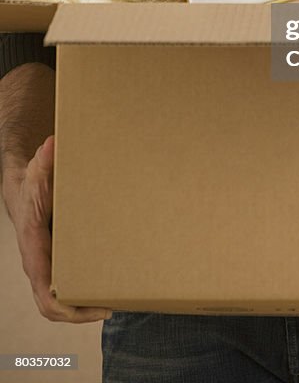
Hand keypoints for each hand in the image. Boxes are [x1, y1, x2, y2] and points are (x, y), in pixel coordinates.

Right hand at [2, 135, 112, 322]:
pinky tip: (108, 282)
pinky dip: (84, 291)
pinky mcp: (57, 261)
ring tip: (115, 300)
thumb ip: (44, 160)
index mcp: (34, 251)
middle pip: (54, 306)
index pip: (45, 293)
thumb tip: (52, 143)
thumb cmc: (32, 185)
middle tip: (111, 307)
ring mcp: (48, 266)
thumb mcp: (37, 172)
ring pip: (60, 300)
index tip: (91, 309)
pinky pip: (67, 286)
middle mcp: (39, 265)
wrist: (24, 190)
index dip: (66, 308)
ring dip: (84, 306)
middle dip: (80, 314)